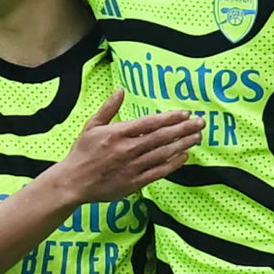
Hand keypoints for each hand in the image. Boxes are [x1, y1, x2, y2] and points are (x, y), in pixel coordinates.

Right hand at [51, 91, 203, 203]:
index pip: (149, 123)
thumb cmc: (82, 153)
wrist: (73, 182)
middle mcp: (127, 149)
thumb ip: (109, 109)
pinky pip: (159, 171)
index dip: (169, 118)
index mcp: (118, 133)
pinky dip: (173, 164)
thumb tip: (121, 90)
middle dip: (184, 129)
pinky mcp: (134, 182)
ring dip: (183, 144)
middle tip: (201, 123)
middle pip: (162, 137)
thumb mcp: (92, 126)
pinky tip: (184, 156)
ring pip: (164, 153)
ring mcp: (132, 167)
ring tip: (197, 137)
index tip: (185, 114)